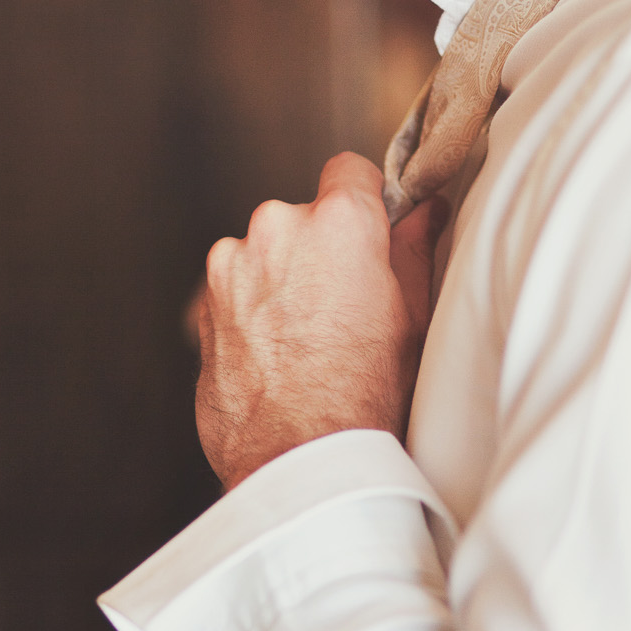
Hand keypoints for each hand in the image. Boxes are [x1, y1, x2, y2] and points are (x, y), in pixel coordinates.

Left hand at [196, 153, 445, 490]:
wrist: (299, 460)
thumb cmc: (365, 395)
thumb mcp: (413, 318)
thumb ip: (414, 249)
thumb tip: (426, 209)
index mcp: (338, 222)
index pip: (348, 170)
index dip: (362, 200)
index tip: (369, 231)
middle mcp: (277, 227)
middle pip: (304, 217)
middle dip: (320, 250)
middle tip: (344, 308)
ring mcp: (232, 263)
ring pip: (265, 255)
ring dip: (281, 281)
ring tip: (306, 342)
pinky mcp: (203, 301)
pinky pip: (236, 289)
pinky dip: (252, 311)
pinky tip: (276, 356)